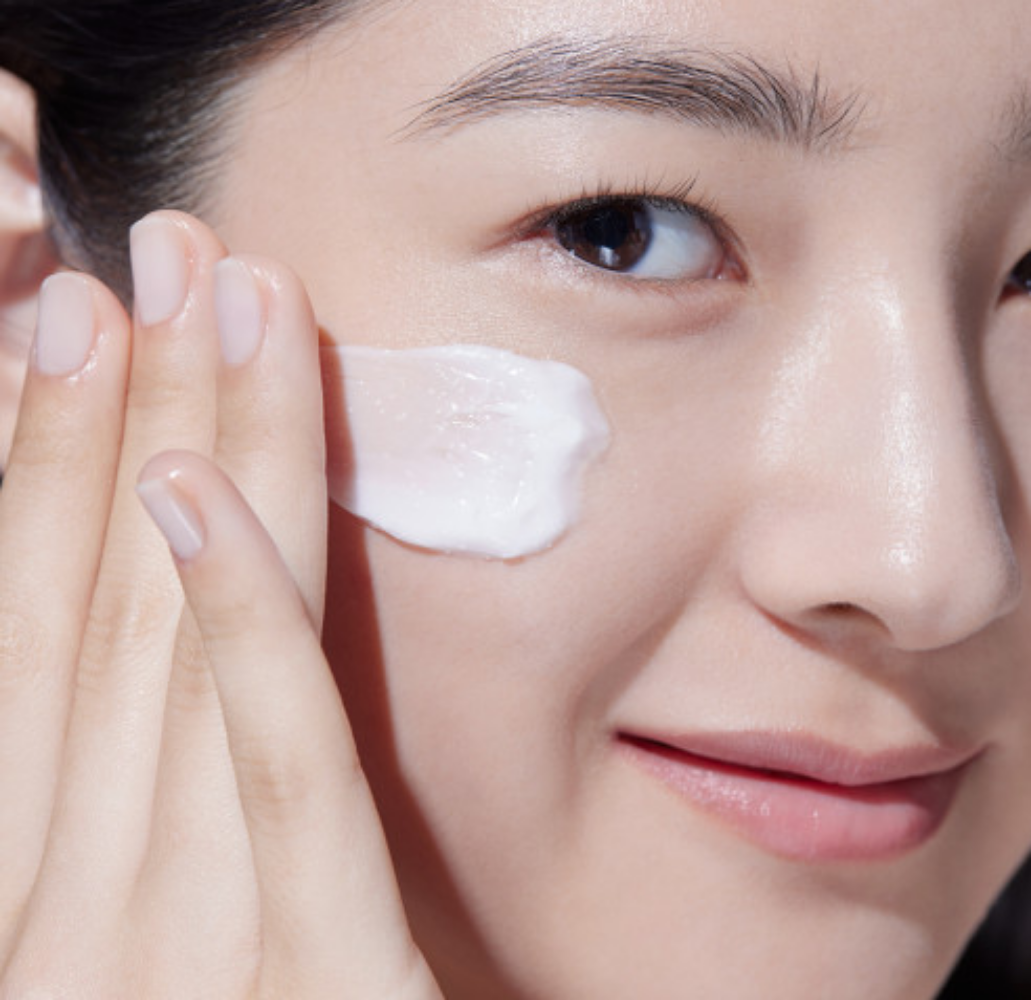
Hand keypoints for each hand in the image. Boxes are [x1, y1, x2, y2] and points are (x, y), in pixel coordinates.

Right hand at [0, 212, 441, 998]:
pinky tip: (194, 498)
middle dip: (111, 413)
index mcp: (30, 896)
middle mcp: (62, 911)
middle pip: (94, 601)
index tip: (73, 325)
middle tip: (145, 259)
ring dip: (175, 457)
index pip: (33, 629)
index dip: (38, 460)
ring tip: (192, 302)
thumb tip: (151, 614)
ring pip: (168, 646)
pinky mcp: (305, 982)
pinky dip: (226, 623)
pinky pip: (265, 764)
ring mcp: (162, 950)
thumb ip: (156, 804)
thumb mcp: (164, 944)